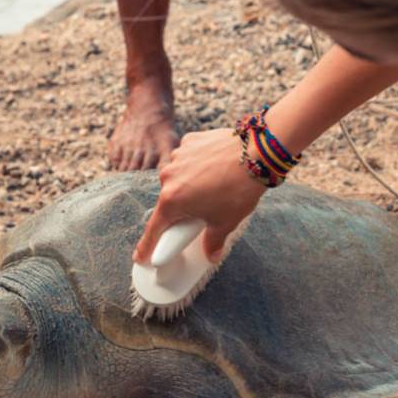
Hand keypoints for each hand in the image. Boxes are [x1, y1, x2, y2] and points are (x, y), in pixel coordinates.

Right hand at [134, 128, 266, 262]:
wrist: (256, 153)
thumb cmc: (238, 189)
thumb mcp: (226, 221)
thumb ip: (213, 241)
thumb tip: (211, 254)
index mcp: (172, 201)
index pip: (155, 228)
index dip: (148, 245)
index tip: (141, 256)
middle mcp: (168, 177)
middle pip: (169, 200)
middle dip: (183, 207)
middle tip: (203, 210)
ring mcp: (178, 156)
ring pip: (179, 177)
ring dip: (190, 183)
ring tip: (215, 185)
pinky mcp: (189, 141)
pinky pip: (188, 158)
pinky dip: (198, 164)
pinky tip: (216, 167)